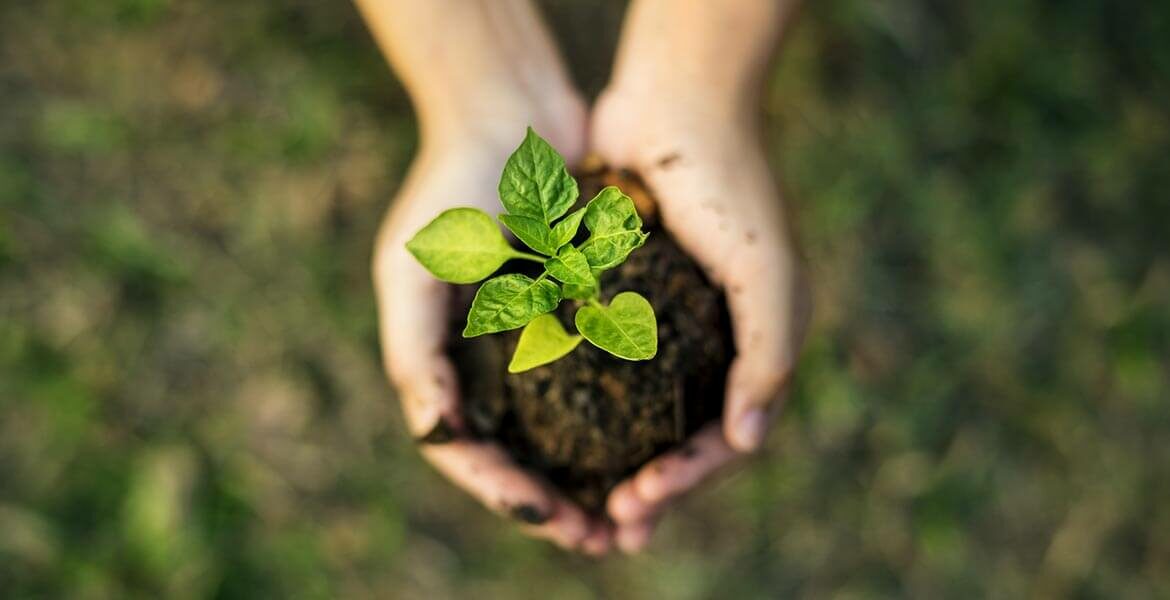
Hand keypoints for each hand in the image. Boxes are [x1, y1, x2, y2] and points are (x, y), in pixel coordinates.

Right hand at [371, 102, 614, 553]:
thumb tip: (437, 434)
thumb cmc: (452, 187)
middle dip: (558, 504)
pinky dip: (625, 418)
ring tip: (636, 513)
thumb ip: (415, 354)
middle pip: (523, 455)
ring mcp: (538, 340)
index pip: (468, 451)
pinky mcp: (584, 313)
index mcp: (444, 362)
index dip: (506, 493)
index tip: (552, 518)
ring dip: (597, 476)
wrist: (511, 112)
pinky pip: (606, 379)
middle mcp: (491, 360)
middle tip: (604, 539)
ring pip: (569, 430)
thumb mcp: (415, 270)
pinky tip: (658, 444)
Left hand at [589, 85, 811, 552]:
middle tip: (611, 530)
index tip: (638, 505)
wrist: (678, 104)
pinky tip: (556, 434)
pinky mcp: (623, 299)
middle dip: (651, 489)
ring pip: (639, 414)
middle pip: (680, 438)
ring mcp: (668, 325)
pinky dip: (587, 404)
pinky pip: (606, 367)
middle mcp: (713, 344)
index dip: (685, 480)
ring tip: (584, 504)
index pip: (724, 438)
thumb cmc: (733, 188)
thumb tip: (747, 442)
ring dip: (616, 461)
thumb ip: (769, 359)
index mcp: (754, 347)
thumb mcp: (768, 276)